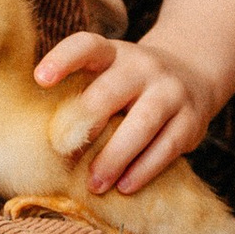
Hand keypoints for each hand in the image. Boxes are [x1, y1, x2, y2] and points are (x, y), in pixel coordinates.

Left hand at [34, 29, 215, 194]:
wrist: (194, 74)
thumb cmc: (131, 86)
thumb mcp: (109, 75)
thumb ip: (83, 96)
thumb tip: (42, 143)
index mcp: (114, 53)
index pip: (87, 46)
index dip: (63, 59)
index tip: (40, 79)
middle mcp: (143, 66)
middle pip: (111, 91)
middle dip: (86, 123)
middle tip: (64, 152)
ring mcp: (171, 91)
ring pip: (142, 123)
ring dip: (115, 157)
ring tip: (95, 184)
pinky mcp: (191, 119)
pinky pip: (167, 146)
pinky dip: (144, 169)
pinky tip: (125, 186)